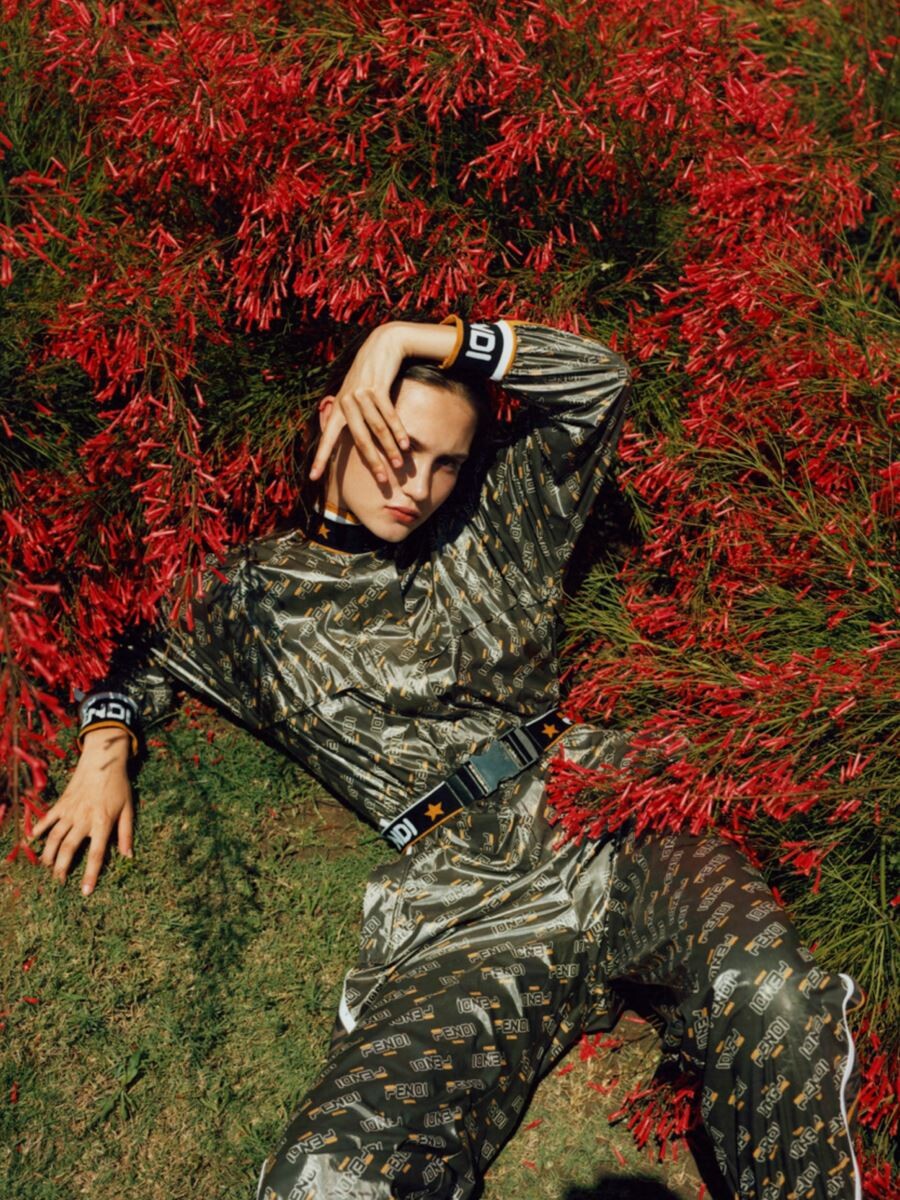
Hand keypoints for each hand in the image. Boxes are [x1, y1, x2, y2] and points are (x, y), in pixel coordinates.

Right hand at [29, 728, 133, 895]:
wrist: (103, 761)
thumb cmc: (119, 786)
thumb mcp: (128, 809)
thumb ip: (126, 833)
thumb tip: (129, 856)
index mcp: (102, 823)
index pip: (96, 854)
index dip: (90, 875)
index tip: (85, 892)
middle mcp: (83, 819)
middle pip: (68, 849)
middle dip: (62, 868)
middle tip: (59, 882)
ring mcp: (70, 811)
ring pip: (54, 837)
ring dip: (48, 854)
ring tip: (48, 867)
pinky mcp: (61, 803)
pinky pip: (47, 819)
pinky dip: (39, 829)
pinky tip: (32, 840)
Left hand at [309, 323, 410, 485]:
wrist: (382, 345)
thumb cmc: (369, 374)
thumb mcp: (354, 393)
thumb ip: (351, 414)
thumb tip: (349, 436)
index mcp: (338, 407)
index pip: (327, 437)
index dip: (321, 458)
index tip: (313, 478)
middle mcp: (346, 402)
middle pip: (359, 439)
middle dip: (372, 462)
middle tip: (381, 481)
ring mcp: (360, 394)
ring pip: (377, 429)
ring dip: (390, 448)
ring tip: (398, 465)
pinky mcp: (376, 387)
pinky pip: (389, 414)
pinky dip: (398, 430)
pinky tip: (405, 444)